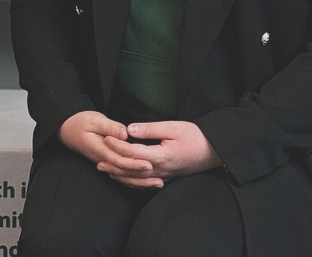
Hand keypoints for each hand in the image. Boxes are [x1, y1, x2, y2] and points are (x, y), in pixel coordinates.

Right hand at [58, 111, 156, 183]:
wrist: (66, 129)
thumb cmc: (80, 122)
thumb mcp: (94, 119)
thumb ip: (110, 127)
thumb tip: (125, 134)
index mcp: (99, 149)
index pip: (119, 160)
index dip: (134, 163)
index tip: (149, 163)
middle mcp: (102, 159)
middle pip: (123, 171)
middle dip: (141, 176)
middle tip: (159, 177)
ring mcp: (104, 163)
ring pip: (123, 176)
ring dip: (140, 181)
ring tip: (157, 183)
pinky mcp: (106, 162)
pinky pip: (120, 174)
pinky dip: (133, 180)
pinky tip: (145, 181)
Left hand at [98, 121, 221, 188]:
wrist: (213, 152)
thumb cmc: (194, 137)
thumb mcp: (172, 127)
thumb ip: (150, 129)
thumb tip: (130, 129)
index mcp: (160, 156)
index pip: (132, 152)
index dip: (117, 145)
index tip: (105, 137)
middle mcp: (159, 170)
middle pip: (131, 170)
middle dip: (113, 164)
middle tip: (97, 159)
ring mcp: (163, 176)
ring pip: (137, 179)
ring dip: (120, 175)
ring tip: (106, 170)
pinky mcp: (166, 177)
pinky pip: (146, 183)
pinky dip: (132, 182)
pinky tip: (125, 178)